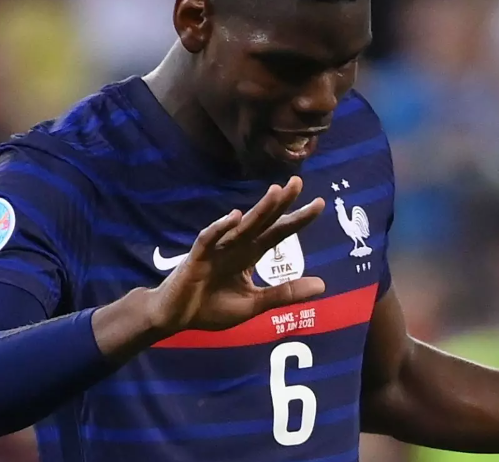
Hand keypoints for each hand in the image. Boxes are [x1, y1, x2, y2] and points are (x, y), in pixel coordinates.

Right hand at [145, 176, 326, 333]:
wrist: (175, 317)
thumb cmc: (212, 307)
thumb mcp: (255, 304)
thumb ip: (285, 293)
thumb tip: (323, 285)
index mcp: (251, 253)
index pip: (279, 232)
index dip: (298, 218)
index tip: (320, 203)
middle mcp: (238, 245)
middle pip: (264, 220)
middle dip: (281, 202)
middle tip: (298, 182)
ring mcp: (217, 248)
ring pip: (241, 225)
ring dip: (258, 210)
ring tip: (276, 193)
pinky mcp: (197, 256)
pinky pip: (210, 238)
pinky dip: (221, 227)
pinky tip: (235, 217)